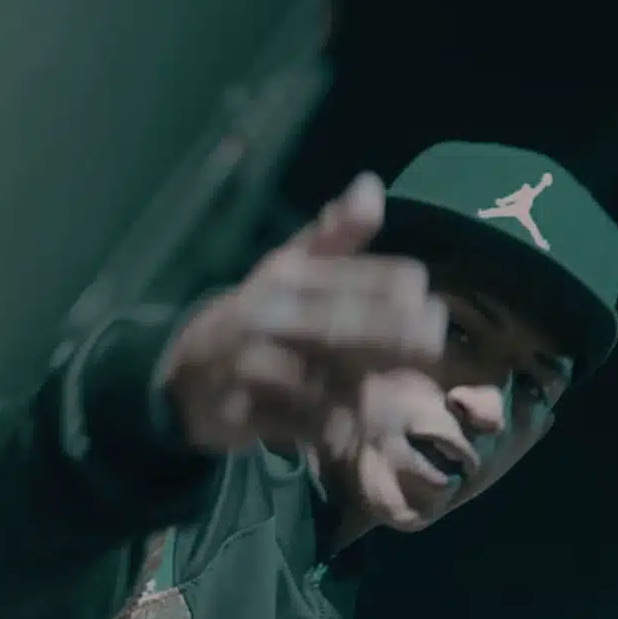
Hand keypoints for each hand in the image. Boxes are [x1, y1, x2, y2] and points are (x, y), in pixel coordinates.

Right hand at [158, 173, 446, 453]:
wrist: (184, 375)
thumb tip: (373, 186)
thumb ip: (334, 236)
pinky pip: (294, 423)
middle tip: (433, 340)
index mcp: (282, 278)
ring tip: (404, 400)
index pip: (342, 274)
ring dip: (363, 388)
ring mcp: (251, 366)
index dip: (387, 282)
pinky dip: (328, 429)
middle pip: (336, 325)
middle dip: (388, 332)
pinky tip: (360, 432)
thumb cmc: (255, 318)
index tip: (426, 293)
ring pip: (316, 378)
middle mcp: (267, 317)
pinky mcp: (243, 411)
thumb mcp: (287, 270)